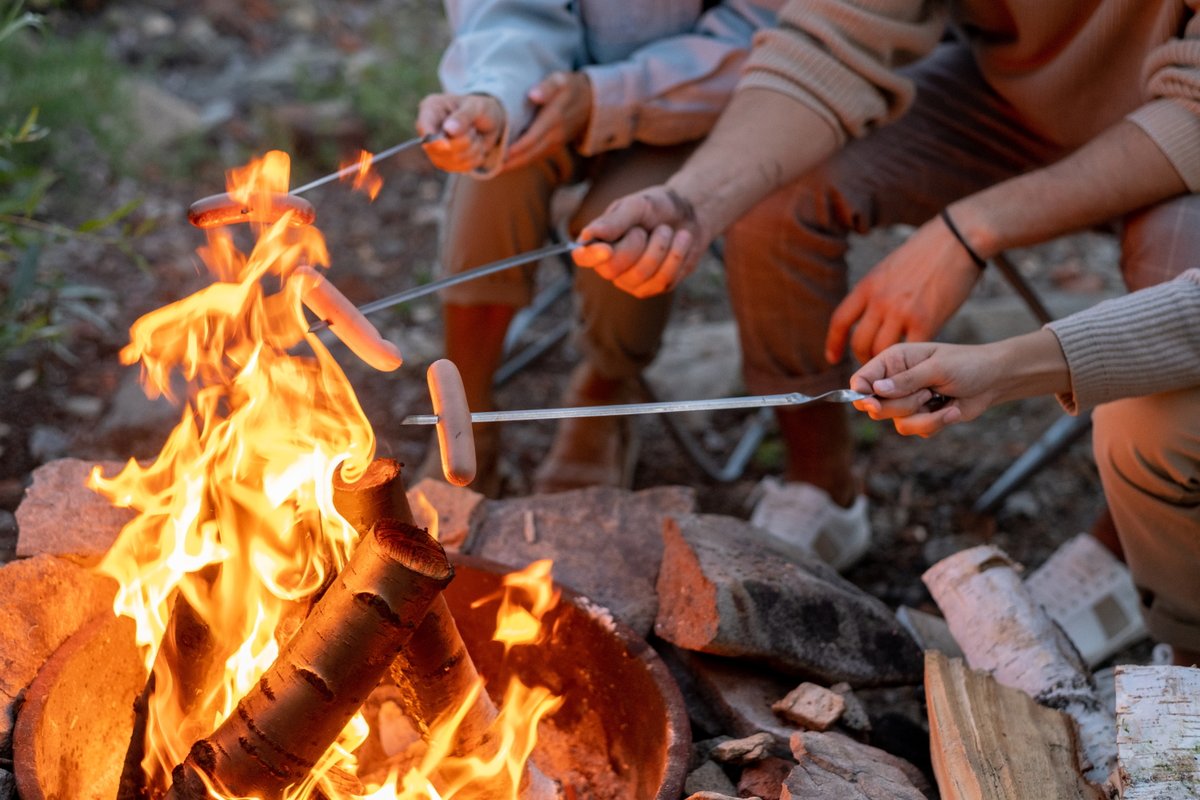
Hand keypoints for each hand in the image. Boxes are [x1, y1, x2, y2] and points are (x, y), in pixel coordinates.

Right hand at [417, 92, 505, 172]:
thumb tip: (449, 129)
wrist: (490, 121)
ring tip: (475, 136)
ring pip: (452, 161)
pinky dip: (474, 159)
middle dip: (464, 142)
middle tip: (473, 129)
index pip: (424, 128)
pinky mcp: (447, 163)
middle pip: (439, 149)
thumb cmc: (480, 109)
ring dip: (472, 150)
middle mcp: (429, 130)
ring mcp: (436, 149)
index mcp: (431, 109)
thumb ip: (463, 116)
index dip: (436, 139)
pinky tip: (476, 147)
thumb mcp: (476, 106)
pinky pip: (461, 168)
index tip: (449, 142)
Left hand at [504, 71, 592, 171]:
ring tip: (494, 169)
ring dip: (514, 165)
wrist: (591, 102)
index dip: (517, 147)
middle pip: (531, 153)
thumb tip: (533, 96)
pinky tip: (507, 164)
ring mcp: (556, 143)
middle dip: (511, 162)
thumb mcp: (560, 80)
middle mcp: (555, 135)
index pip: (533, 137)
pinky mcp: (554, 146)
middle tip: (490, 167)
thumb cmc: (570, 87)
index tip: (500, 154)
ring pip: (533, 158)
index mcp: (554, 118)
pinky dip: (522, 161)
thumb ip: (547, 87)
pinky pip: (536, 156)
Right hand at [573, 185, 707, 297]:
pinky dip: (677, 255)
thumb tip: (588, 236)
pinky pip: (663, 279)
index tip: (606, 249)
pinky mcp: (654, 287)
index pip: (582, 257)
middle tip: (646, 228)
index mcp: (599, 241)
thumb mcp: (638, 205)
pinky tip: (680, 241)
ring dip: (661, 246)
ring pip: (641, 274)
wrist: (690, 215)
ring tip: (667, 230)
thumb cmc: (658, 206)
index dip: (591, 256)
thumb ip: (614, 221)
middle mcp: (610, 265)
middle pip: (612, 268)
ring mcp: (632, 280)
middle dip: (636, 244)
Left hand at [825, 214, 983, 365]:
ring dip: (886, 366)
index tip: (832, 358)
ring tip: (894, 370)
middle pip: (859, 342)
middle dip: (863, 359)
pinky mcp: (925, 321)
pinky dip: (911, 361)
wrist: (958, 238)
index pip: (840, 321)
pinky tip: (915, 365)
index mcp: (868, 286)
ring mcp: (901, 311)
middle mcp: (879, 300)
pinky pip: (909, 351)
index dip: (834, 343)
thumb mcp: (889, 267)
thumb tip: (871, 313)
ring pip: (881, 351)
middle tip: (874, 366)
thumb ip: (877, 291)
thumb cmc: (927, 250)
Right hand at [849, 341, 1002, 436]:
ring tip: (940, 398)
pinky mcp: (919, 417)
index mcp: (893, 360)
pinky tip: (950, 409)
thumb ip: (906, 380)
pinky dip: (935, 423)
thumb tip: (876, 391)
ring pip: (896, 422)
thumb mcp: (937, 368)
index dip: (861, 393)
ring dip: (923, 415)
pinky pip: (915, 429)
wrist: (994, 381)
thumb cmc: (967, 365)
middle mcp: (894, 381)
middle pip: (876, 406)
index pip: (862, 379)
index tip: (873, 403)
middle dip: (904, 404)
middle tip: (926, 393)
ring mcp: (906, 401)